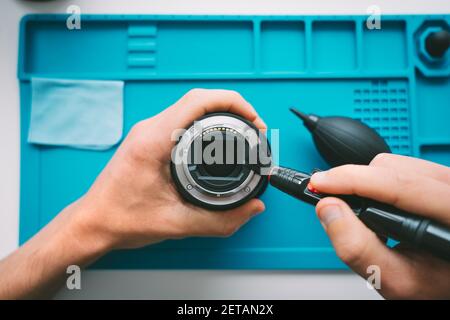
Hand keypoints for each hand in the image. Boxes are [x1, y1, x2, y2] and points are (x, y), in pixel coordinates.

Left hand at [75, 89, 265, 249]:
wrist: (94, 223)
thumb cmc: (121, 219)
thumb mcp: (177, 224)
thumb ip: (221, 221)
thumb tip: (252, 209)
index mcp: (153, 141)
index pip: (198, 102)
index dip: (233, 104)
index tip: (253, 119)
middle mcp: (148, 129)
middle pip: (197, 99)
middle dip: (232, 106)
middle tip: (253, 126)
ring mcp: (146, 132)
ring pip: (189, 106)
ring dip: (218, 112)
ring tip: (240, 128)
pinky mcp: (147, 139)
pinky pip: (181, 118)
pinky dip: (204, 121)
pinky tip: (216, 136)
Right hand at [310, 153, 449, 298]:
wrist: (448, 280)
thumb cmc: (435, 283)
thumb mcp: (397, 280)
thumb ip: (360, 249)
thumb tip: (329, 210)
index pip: (399, 184)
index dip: (353, 180)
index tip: (321, 184)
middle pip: (392, 167)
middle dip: (354, 182)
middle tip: (330, 200)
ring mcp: (446, 182)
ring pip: (394, 163)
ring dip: (366, 182)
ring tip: (362, 210)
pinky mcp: (436, 179)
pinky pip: (400, 167)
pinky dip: (378, 182)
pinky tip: (378, 204)